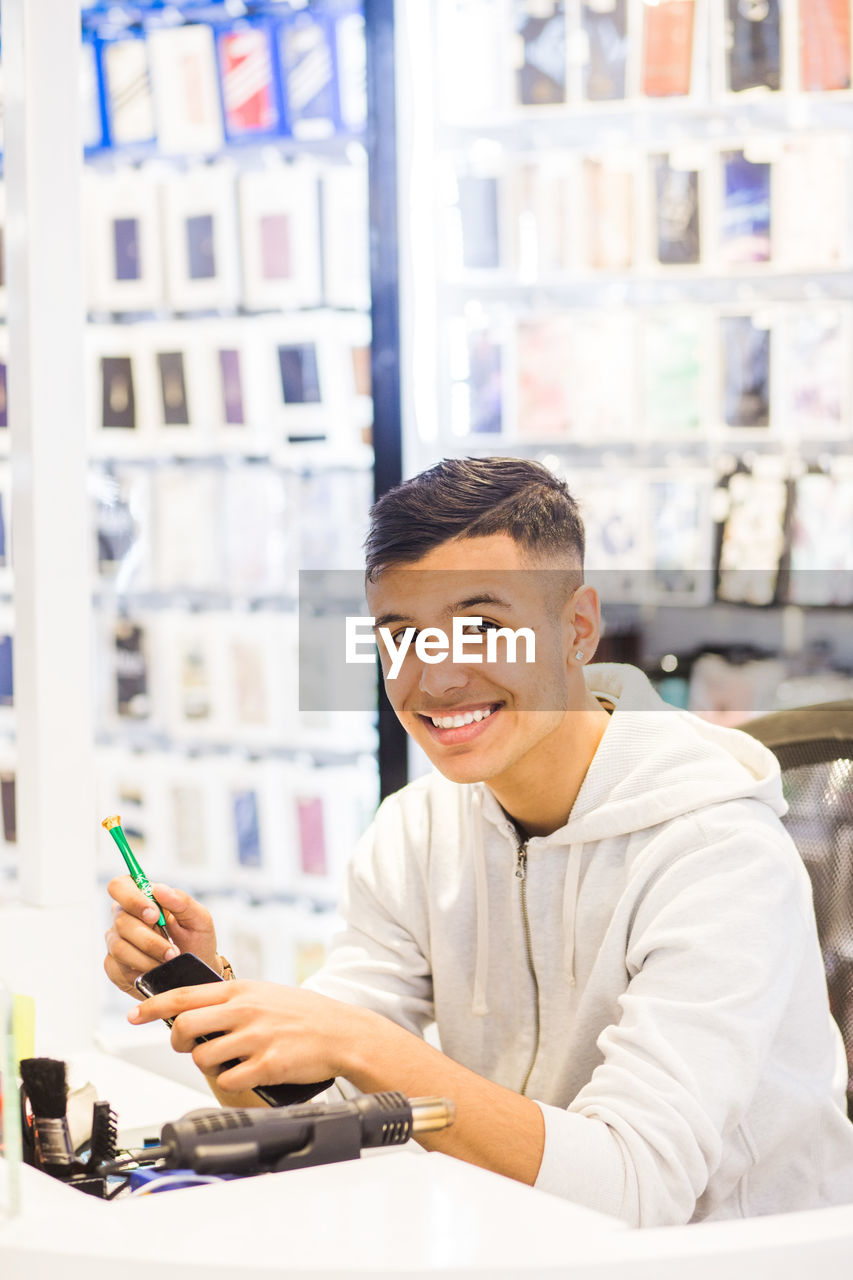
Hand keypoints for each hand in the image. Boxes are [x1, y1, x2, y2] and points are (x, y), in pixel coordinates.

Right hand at [104, 877, 218, 996]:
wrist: (196, 974)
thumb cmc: (196, 941)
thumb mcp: (199, 919)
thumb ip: (182, 901)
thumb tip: (158, 889)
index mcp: (142, 898)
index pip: (120, 886)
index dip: (132, 899)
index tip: (154, 915)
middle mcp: (124, 918)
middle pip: (121, 920)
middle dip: (150, 939)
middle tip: (173, 951)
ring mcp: (116, 942)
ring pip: (119, 947)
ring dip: (148, 957)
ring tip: (169, 962)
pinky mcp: (114, 967)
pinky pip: (117, 968)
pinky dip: (141, 972)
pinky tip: (155, 972)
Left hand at [127, 980, 368, 1091]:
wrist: (342, 1032)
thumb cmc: (303, 1014)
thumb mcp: (264, 993)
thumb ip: (231, 999)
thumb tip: (194, 1010)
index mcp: (240, 990)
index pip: (184, 995)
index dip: (152, 1005)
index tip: (133, 1014)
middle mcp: (244, 1010)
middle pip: (184, 1028)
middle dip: (178, 1043)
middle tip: (188, 1047)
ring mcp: (255, 1038)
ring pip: (203, 1057)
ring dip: (206, 1064)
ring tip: (226, 1060)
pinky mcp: (267, 1064)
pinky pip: (228, 1079)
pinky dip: (230, 1081)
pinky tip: (244, 1074)